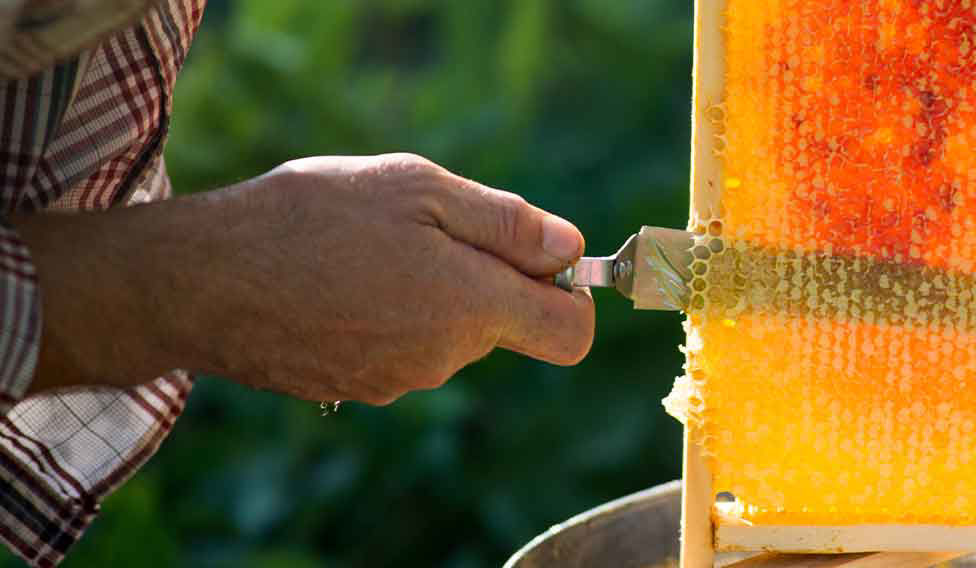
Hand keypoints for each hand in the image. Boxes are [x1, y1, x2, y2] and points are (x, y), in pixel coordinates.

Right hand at [16, 153, 593, 404]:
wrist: (201, 279)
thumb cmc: (311, 218)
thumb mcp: (418, 189)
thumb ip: (506, 224)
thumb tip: (570, 250)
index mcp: (472, 307)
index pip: (571, 335)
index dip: (571, 296)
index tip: (539, 261)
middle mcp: (444, 358)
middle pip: (501, 324)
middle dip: (480, 278)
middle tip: (418, 228)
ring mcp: (396, 381)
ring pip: (445, 334)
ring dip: (425, 293)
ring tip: (362, 251)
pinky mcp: (353, 388)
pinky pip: (396, 348)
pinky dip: (382, 316)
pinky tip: (333, 282)